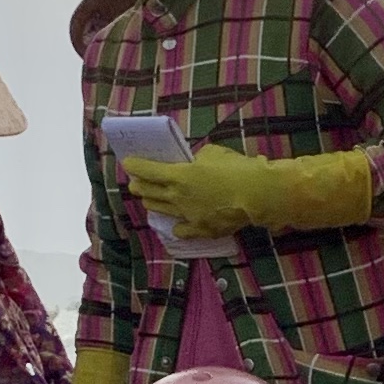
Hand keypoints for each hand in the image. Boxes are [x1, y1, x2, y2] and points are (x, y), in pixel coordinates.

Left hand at [123, 146, 277, 234]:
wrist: (256, 194)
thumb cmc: (235, 168)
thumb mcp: (212, 153)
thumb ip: (196, 159)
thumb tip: (193, 164)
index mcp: (178, 175)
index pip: (147, 170)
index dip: (135, 166)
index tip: (127, 163)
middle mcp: (177, 197)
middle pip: (150, 192)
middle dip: (140, 186)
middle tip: (135, 183)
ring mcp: (188, 216)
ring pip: (161, 210)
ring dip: (152, 203)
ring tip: (149, 200)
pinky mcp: (201, 229)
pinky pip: (182, 230)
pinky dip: (178, 226)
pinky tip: (178, 225)